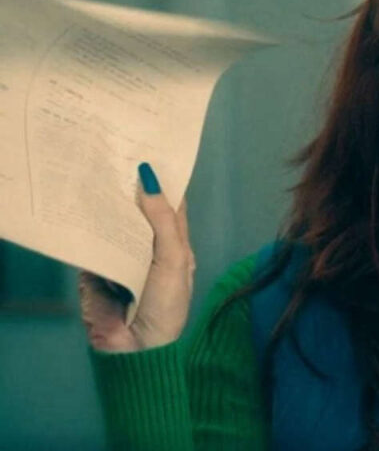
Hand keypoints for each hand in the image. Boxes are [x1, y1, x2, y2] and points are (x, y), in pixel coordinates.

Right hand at [79, 163, 195, 352]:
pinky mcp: (96, 268)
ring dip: (107, 203)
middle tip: (118, 156)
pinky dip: (87, 226)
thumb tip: (150, 182)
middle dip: (130, 188)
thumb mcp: (174, 259)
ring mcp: (122, 257)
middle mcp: (149, 247)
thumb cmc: (167, 304)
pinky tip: (81, 203)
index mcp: (175, 245)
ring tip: (98, 172)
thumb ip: (163, 221)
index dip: (163, 182)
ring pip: (114, 223)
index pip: (170, 206)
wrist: (136, 347)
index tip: (152, 153)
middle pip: (138, 211)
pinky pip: (91, 241)